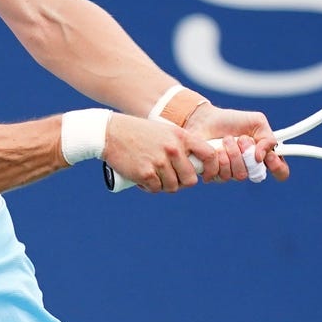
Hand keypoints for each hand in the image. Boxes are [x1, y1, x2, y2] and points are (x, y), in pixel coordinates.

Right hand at [101, 114, 221, 192]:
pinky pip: (155, 189)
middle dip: (181, 182)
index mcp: (181, 137)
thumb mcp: (165, 132)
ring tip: (153, 175)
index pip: (209, 155)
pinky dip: (149, 187)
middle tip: (170, 177)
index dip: (211, 168)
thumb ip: (180, 146)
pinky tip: (143, 178)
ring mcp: (159, 162)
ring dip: (163, 185)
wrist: (110, 132)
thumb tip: (195, 168)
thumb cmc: (139, 133)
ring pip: (172, 186)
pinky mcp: (145, 173)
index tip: (205, 175)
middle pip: (190, 179)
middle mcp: (173, 149)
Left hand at [184, 103, 290, 183]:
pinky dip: (219, 157)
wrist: (205, 119)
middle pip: (256, 173)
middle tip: (242, 138)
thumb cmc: (231, 120)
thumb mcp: (257, 122)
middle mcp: (249, 167)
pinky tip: (215, 148)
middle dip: (248, 152)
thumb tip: (261, 158)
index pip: (280, 172)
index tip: (270, 157)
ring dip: (232, 153)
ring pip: (239, 174)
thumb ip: (268, 138)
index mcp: (263, 155)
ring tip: (226, 140)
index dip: (278, 168)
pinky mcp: (215, 175)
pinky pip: (222, 175)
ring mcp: (232, 173)